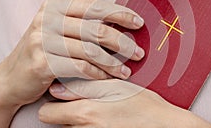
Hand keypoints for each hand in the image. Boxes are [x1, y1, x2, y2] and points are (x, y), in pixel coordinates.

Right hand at [0, 0, 144, 107]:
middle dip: (122, 42)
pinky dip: (98, 74)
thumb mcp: (59, 32)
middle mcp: (47, 19)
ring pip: (90, 50)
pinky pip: (80, 67)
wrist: (10, 78)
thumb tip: (119, 24)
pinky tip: (107, 78)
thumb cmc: (43, 53)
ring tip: (126, 70)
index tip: (138, 22)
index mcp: (54, 7)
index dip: (120, 13)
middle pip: (95, 29)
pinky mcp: (41, 62)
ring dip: (113, 63)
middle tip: (138, 53)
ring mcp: (42, 40)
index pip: (94, 6)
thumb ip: (82, 24)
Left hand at [39, 79, 210, 127]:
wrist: (164, 126)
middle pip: (58, 122)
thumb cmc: (144, 106)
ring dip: (79, 119)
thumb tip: (56, 89)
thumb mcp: (115, 87)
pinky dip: (89, 127)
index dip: (53, 103)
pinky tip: (105, 120)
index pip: (46, 113)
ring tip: (100, 110)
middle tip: (85, 101)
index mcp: (85, 114)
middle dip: (66, 111)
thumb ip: (83, 87)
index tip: (63, 96)